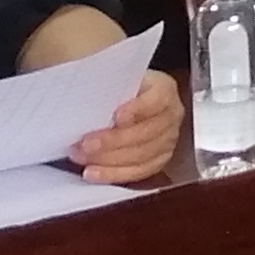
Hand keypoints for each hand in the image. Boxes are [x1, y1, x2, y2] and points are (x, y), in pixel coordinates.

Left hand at [71, 71, 186, 187]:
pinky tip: (94, 173)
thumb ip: (109, 88)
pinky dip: (113, 174)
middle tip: (85, 144)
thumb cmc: (122, 88)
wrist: (131, 100)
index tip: (116, 116)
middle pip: (146, 133)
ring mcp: (168, 140)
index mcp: (164, 89)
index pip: (156, 100)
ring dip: (108, 160)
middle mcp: (171, 116)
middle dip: (112, 141)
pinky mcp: (159, 160)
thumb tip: (86, 99)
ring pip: (141, 156)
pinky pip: (138, 172)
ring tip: (82, 158)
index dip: (137, 109)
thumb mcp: (118, 79)